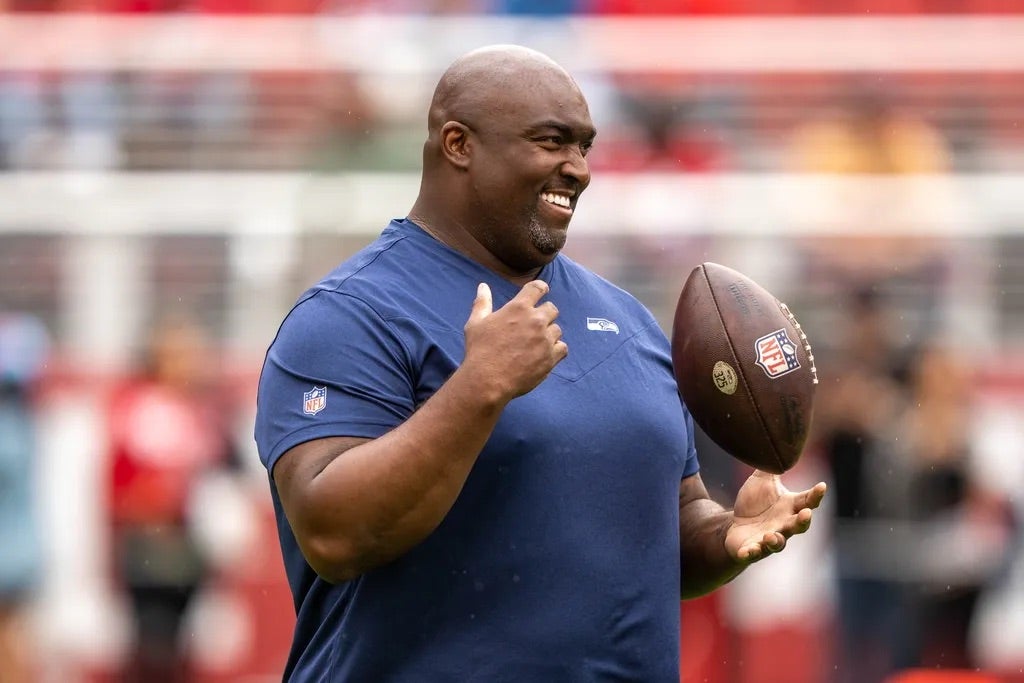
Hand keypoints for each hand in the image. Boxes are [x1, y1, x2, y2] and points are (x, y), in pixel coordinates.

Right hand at [462, 281, 567, 400]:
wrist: (488, 380)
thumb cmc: (479, 350)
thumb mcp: (476, 323)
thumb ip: (482, 302)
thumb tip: (483, 286)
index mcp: (518, 307)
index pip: (538, 288)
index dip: (541, 288)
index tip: (542, 291)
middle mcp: (536, 320)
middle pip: (552, 309)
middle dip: (545, 314)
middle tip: (534, 325)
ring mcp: (545, 339)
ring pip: (557, 330)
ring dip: (549, 334)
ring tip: (535, 344)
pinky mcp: (550, 357)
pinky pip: (563, 348)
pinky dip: (556, 350)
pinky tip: (544, 354)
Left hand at [725, 470, 826, 562]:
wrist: (735, 527)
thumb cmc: (754, 504)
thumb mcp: (760, 482)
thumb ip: (770, 468)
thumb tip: (779, 443)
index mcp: (789, 507)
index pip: (807, 501)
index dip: (816, 495)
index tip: (822, 486)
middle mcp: (784, 525)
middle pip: (799, 525)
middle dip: (803, 521)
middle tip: (806, 514)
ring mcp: (770, 539)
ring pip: (778, 543)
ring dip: (776, 540)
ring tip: (770, 535)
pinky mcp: (753, 550)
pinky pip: (754, 553)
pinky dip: (751, 552)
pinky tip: (746, 551)